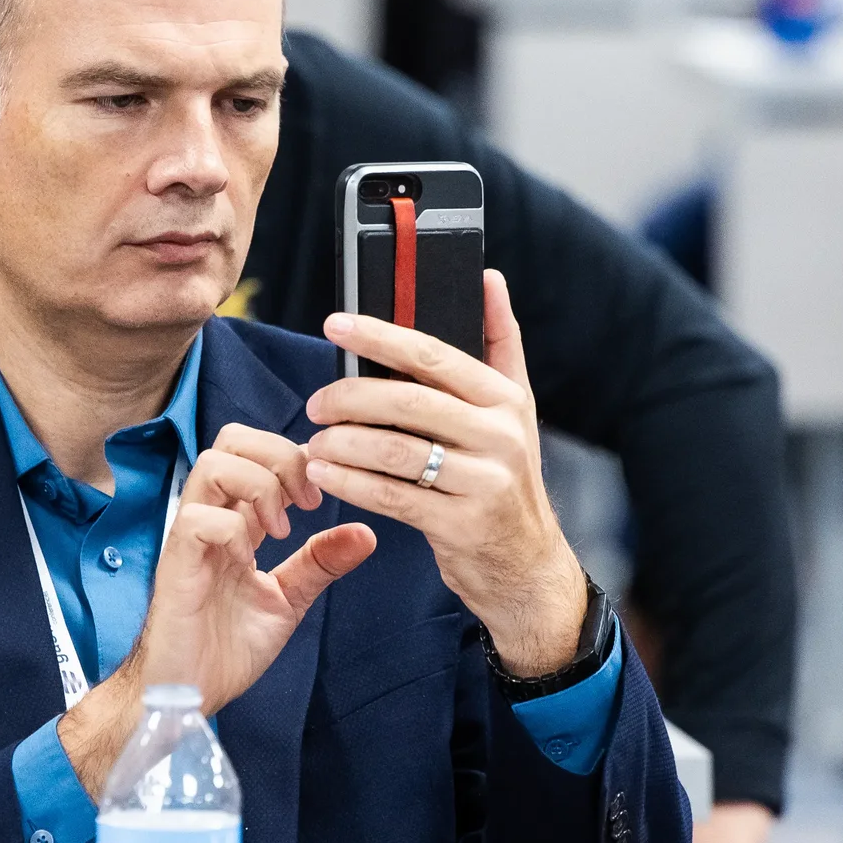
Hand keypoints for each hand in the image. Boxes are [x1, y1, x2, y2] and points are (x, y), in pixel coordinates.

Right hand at [57, 428, 372, 798]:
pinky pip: (198, 519)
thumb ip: (320, 562)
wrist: (187, 695)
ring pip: (214, 463)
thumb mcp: (287, 599)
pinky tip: (249, 561)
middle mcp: (210, 517)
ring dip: (259, 486)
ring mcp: (189, 537)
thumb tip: (366, 532)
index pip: (256, 450)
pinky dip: (234, 530)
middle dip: (279, 455)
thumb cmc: (224, 648)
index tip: (321, 494)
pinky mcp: (175, 564)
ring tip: (280, 530)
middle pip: (233, 438)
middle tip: (306, 501)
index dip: (294, 457)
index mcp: (234, 520)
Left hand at [306, 270, 587, 675]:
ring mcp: (484, 481)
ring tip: (315, 439)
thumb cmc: (505, 478)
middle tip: (315, 402)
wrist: (527, 565)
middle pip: (409, 401)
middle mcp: (501, 435)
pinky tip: (325, 472)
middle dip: (350, 396)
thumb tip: (489, 277)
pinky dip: (351, 481)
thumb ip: (500, 343)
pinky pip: (392, 495)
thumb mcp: (515, 411)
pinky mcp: (461, 524)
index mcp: (506, 399)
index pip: (435, 355)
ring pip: (396, 450)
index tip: (336, 325)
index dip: (381, 336)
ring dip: (344, 442)